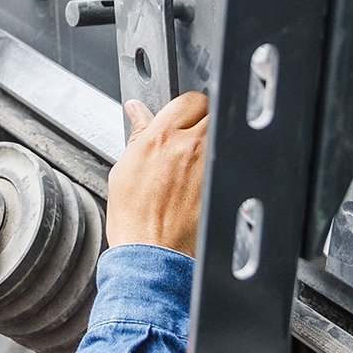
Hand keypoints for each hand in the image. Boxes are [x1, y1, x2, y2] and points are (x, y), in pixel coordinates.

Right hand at [105, 92, 209, 253]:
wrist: (151, 252)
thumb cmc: (135, 219)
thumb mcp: (124, 170)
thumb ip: (137, 134)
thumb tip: (137, 112)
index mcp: (161, 138)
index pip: (187, 100)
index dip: (185, 108)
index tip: (181, 117)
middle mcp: (189, 146)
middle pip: (211, 110)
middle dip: (203, 117)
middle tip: (191, 133)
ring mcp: (208, 165)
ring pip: (221, 132)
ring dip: (213, 137)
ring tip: (198, 156)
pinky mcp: (220, 183)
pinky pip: (228, 159)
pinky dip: (219, 162)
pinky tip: (204, 177)